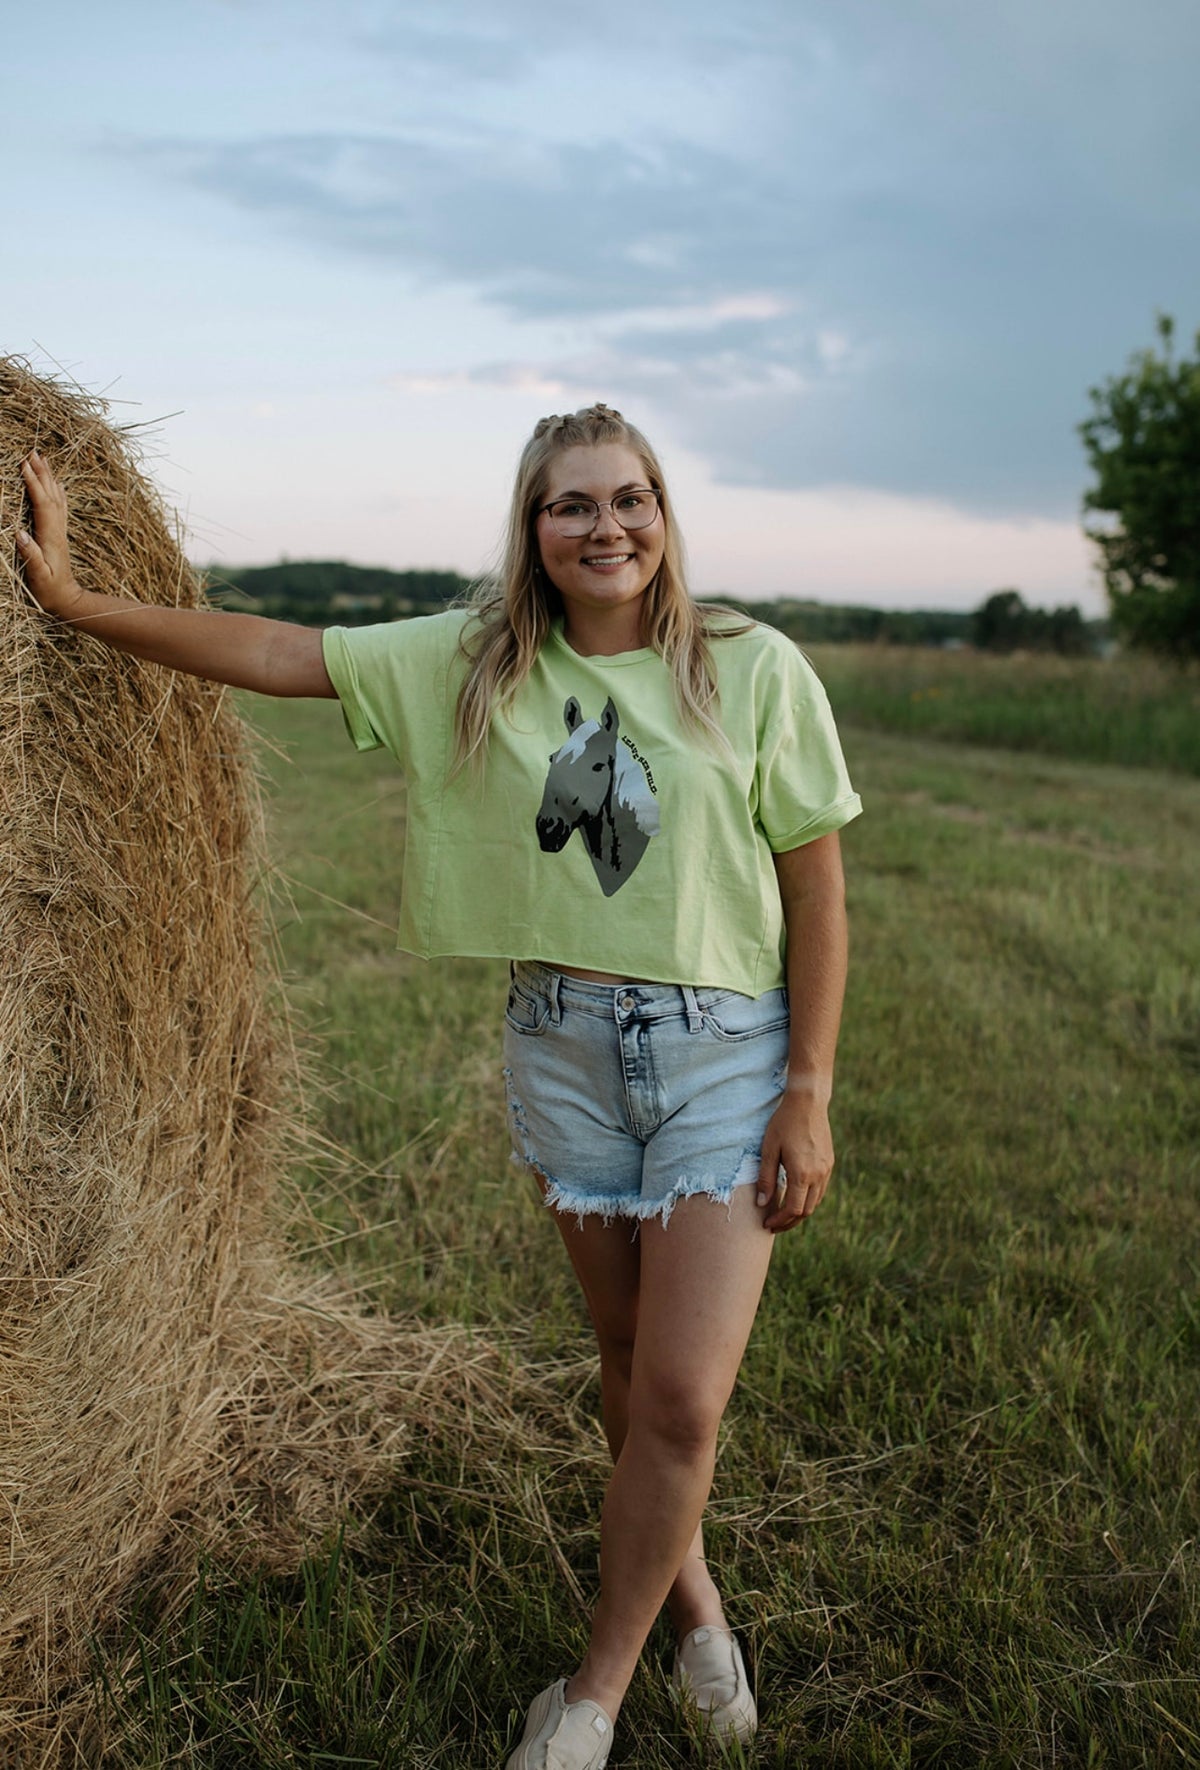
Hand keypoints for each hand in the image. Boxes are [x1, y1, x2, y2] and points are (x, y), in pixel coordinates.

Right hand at [15, 452, 84, 616]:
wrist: (68, 600)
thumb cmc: (50, 591)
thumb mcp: (38, 576)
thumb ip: (31, 555)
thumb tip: (20, 533)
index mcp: (50, 537)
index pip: (42, 504)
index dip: (33, 484)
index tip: (24, 465)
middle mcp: (57, 530)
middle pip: (51, 495)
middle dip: (41, 473)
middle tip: (33, 452)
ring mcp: (60, 531)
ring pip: (56, 497)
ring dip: (49, 477)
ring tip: (42, 459)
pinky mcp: (59, 535)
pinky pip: (59, 507)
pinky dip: (56, 491)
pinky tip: (56, 483)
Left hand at [756, 1091, 834, 1232]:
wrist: (808, 1103)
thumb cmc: (783, 1123)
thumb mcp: (769, 1149)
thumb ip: (766, 1178)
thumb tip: (762, 1204)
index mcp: (802, 1173)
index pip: (793, 1209)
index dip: (780, 1221)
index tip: (767, 1224)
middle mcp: (818, 1175)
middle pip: (806, 1211)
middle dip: (789, 1221)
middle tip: (774, 1224)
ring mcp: (826, 1169)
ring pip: (816, 1202)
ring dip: (800, 1212)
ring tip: (783, 1213)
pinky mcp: (830, 1163)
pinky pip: (821, 1189)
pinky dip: (809, 1199)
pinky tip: (796, 1196)